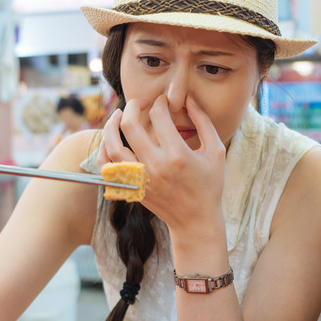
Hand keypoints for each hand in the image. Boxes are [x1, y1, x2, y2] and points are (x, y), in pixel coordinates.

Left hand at [97, 96, 225, 231]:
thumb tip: (188, 99)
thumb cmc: (209, 185)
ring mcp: (141, 179)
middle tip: (139, 102)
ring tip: (119, 114)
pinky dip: (105, 150)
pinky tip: (111, 139)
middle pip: (129, 126)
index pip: (158, 116)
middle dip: (132, 106)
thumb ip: (204, 122)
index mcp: (177, 155)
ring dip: (112, 124)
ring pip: (112, 145)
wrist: (196, 221)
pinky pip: (107, 166)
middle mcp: (155, 166)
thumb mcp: (216, 151)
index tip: (163, 103)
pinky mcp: (132, 187)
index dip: (160, 102)